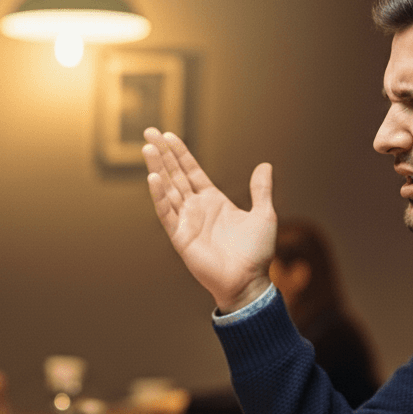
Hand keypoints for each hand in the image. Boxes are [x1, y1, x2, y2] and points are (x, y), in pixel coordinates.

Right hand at [142, 128, 277, 313]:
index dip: (180, 153)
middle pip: (175, 174)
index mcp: (213, 201)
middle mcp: (196, 208)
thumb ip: (260, 190)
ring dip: (157, 168)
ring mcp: (186, 221)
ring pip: (168, 189)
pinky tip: (153, 178)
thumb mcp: (264, 215)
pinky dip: (159, 196)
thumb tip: (265, 165)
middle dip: (163, 154)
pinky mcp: (180, 236)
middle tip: (148, 132)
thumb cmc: (256, 254)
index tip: (169, 135)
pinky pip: (167, 213)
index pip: (192, 171)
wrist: (248, 282)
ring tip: (147, 148)